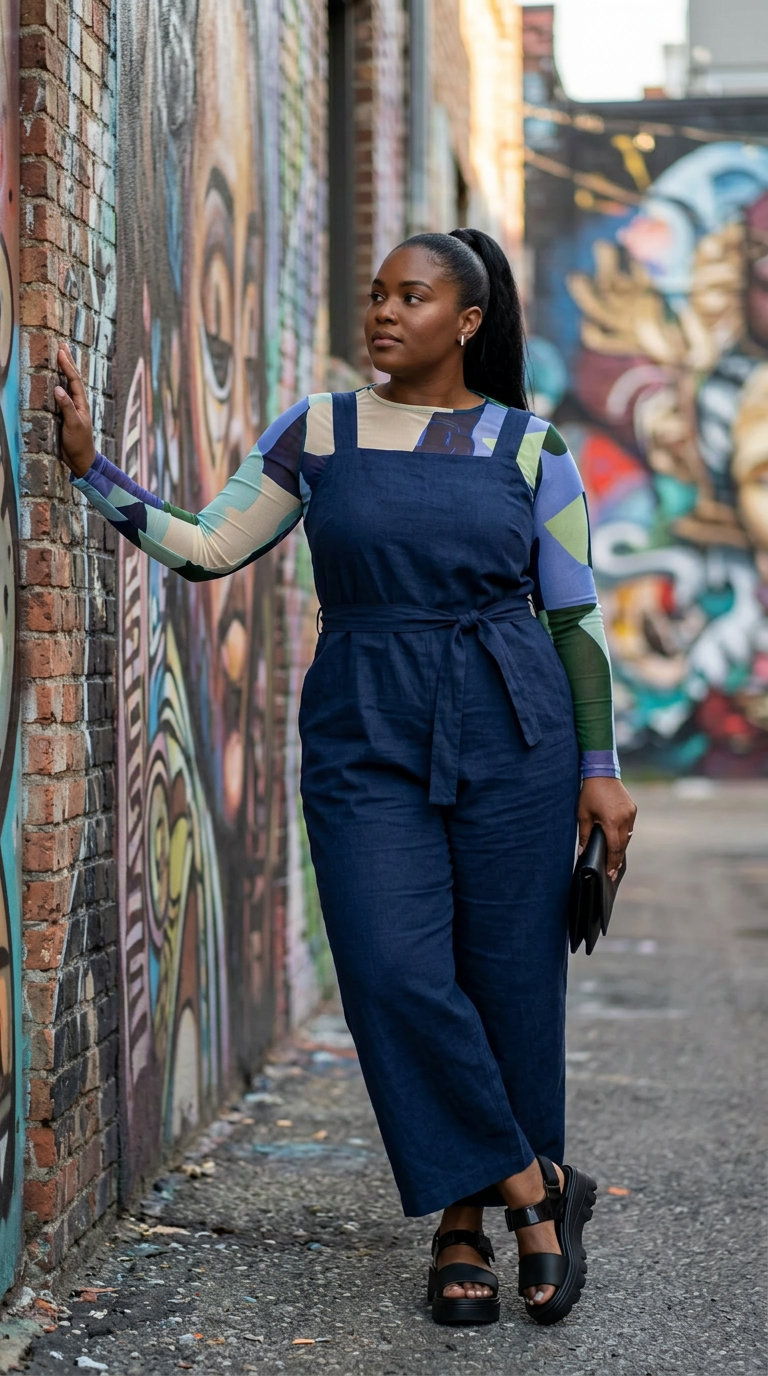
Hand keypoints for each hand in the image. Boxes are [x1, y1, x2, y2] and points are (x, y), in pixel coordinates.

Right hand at [55, 342, 95, 477]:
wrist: (81, 459)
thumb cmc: (79, 443)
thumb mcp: (73, 425)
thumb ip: (67, 407)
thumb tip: (58, 389)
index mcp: (81, 402)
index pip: (73, 379)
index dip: (67, 365)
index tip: (60, 350)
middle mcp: (77, 402)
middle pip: (72, 378)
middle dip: (68, 361)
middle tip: (62, 345)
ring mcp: (71, 408)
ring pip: (67, 384)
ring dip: (64, 370)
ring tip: (60, 356)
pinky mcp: (64, 414)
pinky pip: (61, 395)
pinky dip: (58, 384)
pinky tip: (54, 379)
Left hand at [578, 776, 636, 880]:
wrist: (602, 772)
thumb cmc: (590, 793)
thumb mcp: (583, 814)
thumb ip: (583, 834)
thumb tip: (582, 852)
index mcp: (611, 821)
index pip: (614, 848)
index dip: (612, 862)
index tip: (610, 873)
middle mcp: (624, 818)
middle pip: (622, 845)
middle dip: (617, 860)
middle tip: (613, 872)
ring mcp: (630, 813)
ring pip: (627, 837)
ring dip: (621, 848)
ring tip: (615, 860)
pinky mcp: (632, 809)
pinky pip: (629, 827)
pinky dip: (624, 835)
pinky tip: (618, 841)